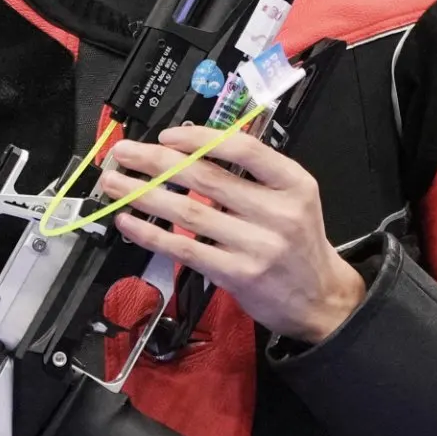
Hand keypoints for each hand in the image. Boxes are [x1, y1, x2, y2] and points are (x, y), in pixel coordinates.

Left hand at [96, 126, 366, 341]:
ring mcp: (257, 245)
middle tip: (125, 153)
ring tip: (117, 184)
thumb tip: (190, 152)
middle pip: (206, 177)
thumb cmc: (298, 245)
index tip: (167, 136)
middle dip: (156, 162)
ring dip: (145, 195)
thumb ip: (253, 174)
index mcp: (293, 183)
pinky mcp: (238, 274)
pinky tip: (129, 223)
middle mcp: (278, 212)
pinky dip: (152, 234)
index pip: (243, 149)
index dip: (200, 139)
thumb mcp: (294, 198)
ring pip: (189, 211)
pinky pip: (185, 248)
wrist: (319, 299)